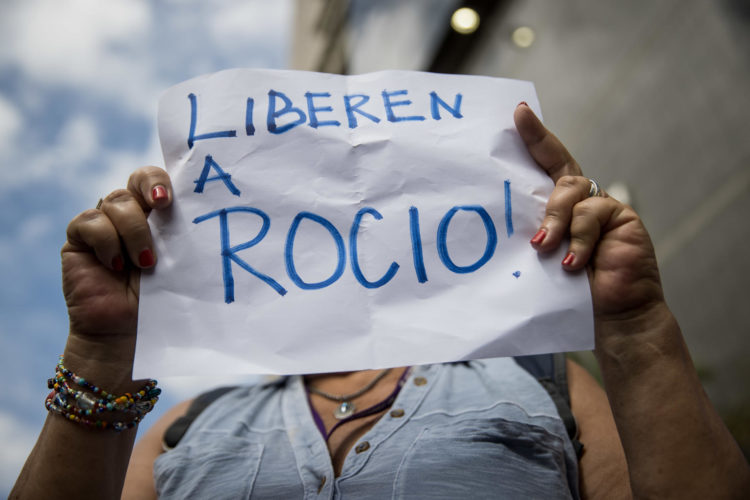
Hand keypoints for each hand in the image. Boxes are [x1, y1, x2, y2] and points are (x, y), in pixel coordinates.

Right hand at [61, 167, 171, 338]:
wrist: (128, 335)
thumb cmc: (163, 300)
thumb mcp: (179, 264)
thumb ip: (184, 237)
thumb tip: (205, 214)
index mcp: (160, 216)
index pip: (161, 181)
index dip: (163, 180)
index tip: (171, 198)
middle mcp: (132, 214)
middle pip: (138, 179)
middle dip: (150, 186)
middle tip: (161, 205)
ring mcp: (105, 224)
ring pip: (117, 201)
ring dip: (134, 231)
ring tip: (145, 264)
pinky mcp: (80, 239)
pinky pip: (90, 222)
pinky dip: (106, 242)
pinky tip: (115, 266)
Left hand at [514, 104, 663, 320]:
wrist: (610, 317)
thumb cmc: (569, 290)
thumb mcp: (542, 259)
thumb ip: (533, 234)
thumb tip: (508, 226)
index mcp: (559, 206)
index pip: (546, 162)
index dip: (535, 136)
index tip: (519, 112)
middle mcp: (580, 201)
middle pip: (559, 175)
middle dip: (540, 193)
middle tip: (526, 218)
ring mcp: (602, 207)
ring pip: (571, 193)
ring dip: (555, 222)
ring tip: (544, 249)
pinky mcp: (622, 217)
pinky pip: (593, 214)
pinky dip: (579, 238)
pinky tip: (574, 262)